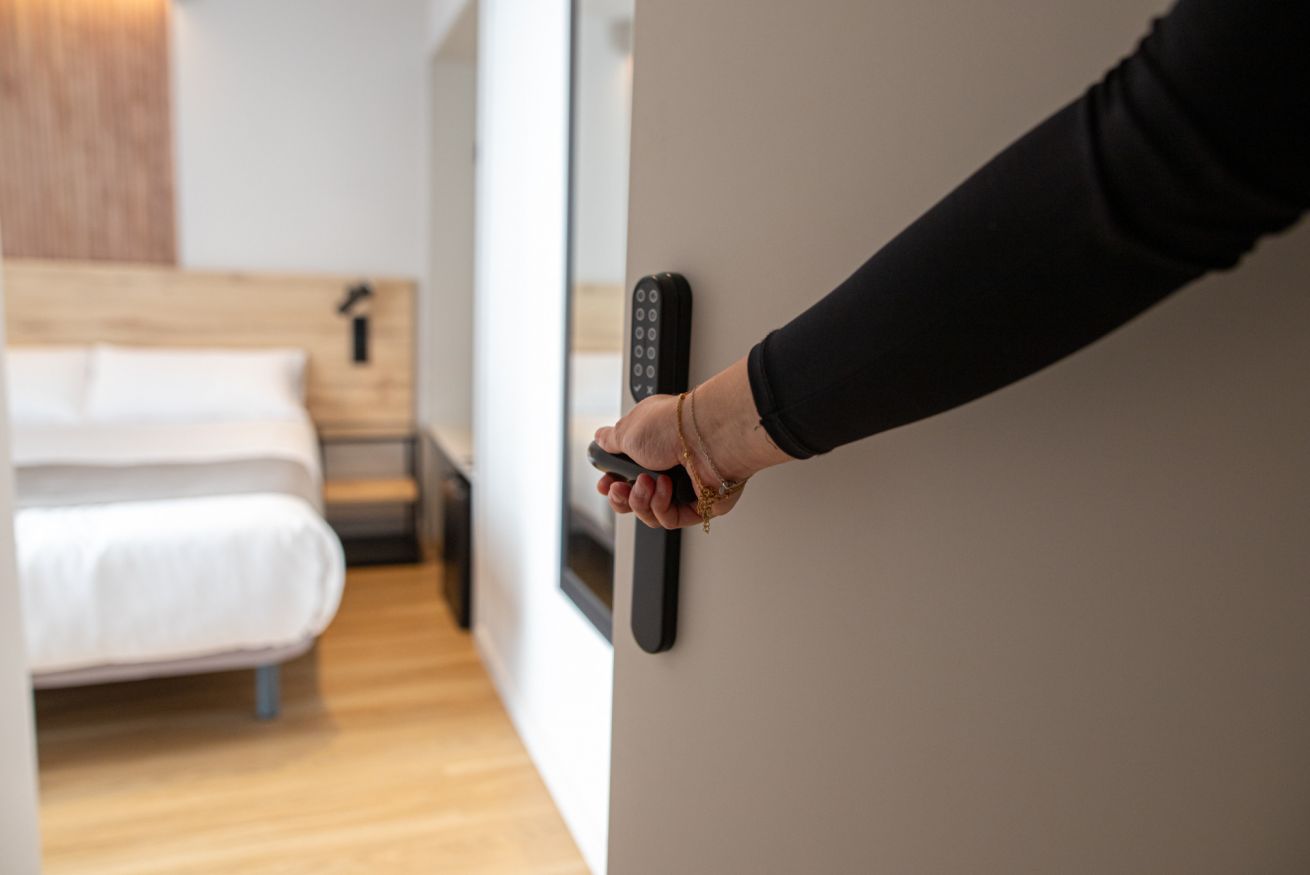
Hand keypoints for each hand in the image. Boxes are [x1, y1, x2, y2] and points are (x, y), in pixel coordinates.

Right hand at [594, 356, 789, 528]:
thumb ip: (611, 440)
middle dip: (622, 498)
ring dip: (641, 500)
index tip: (605, 484)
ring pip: (651, 512)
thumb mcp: (627, 430)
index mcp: (653, 445)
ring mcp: (685, 486)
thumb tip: (601, 439)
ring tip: (647, 482)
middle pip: (637, 499)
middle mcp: (670, 466)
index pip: (628, 473)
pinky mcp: (700, 504)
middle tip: (620, 488)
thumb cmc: (671, 427)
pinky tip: (665, 487)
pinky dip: (661, 506)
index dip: (613, 484)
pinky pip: (671, 519)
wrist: (705, 436)